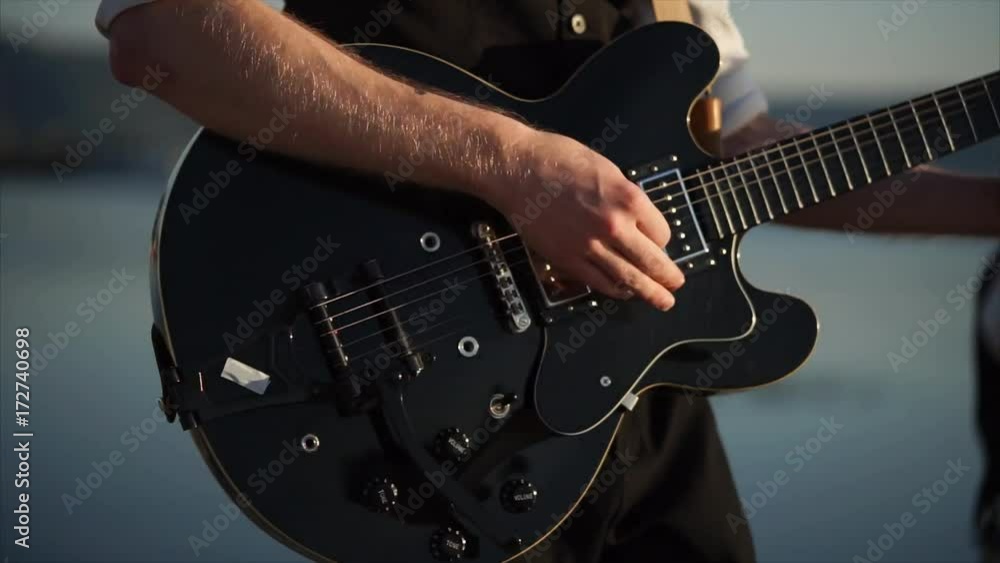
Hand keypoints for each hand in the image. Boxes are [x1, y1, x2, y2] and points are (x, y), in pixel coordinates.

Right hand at [485, 128, 684, 310]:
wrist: (517, 170)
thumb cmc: (557, 159)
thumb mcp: (607, 169)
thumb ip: (625, 196)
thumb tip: (637, 217)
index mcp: (629, 199)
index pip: (661, 233)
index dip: (662, 240)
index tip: (658, 243)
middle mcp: (615, 226)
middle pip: (652, 261)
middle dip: (668, 276)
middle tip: (676, 284)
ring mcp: (591, 246)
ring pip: (629, 278)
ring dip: (649, 292)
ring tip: (662, 301)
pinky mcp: (568, 259)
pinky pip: (599, 282)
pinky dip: (615, 290)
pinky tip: (624, 292)